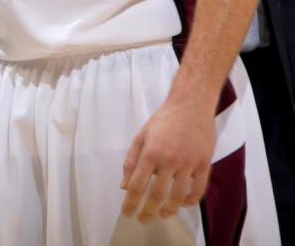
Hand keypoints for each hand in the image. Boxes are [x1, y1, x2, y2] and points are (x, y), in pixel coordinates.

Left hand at [120, 99, 214, 222]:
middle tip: (142, 220)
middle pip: (157, 195)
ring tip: (162, 216)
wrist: (190, 106)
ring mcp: (188, 163)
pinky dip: (190, 201)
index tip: (127, 213)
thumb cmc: (163, 120)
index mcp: (150, 152)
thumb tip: (124, 185)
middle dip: (148, 211)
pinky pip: (198, 190)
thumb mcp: (141, 136)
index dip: (131, 202)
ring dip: (169, 210)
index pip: (137, 184)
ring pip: (178, 196)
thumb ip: (132, 161)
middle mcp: (169, 160)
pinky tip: (182, 204)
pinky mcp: (204, 164)